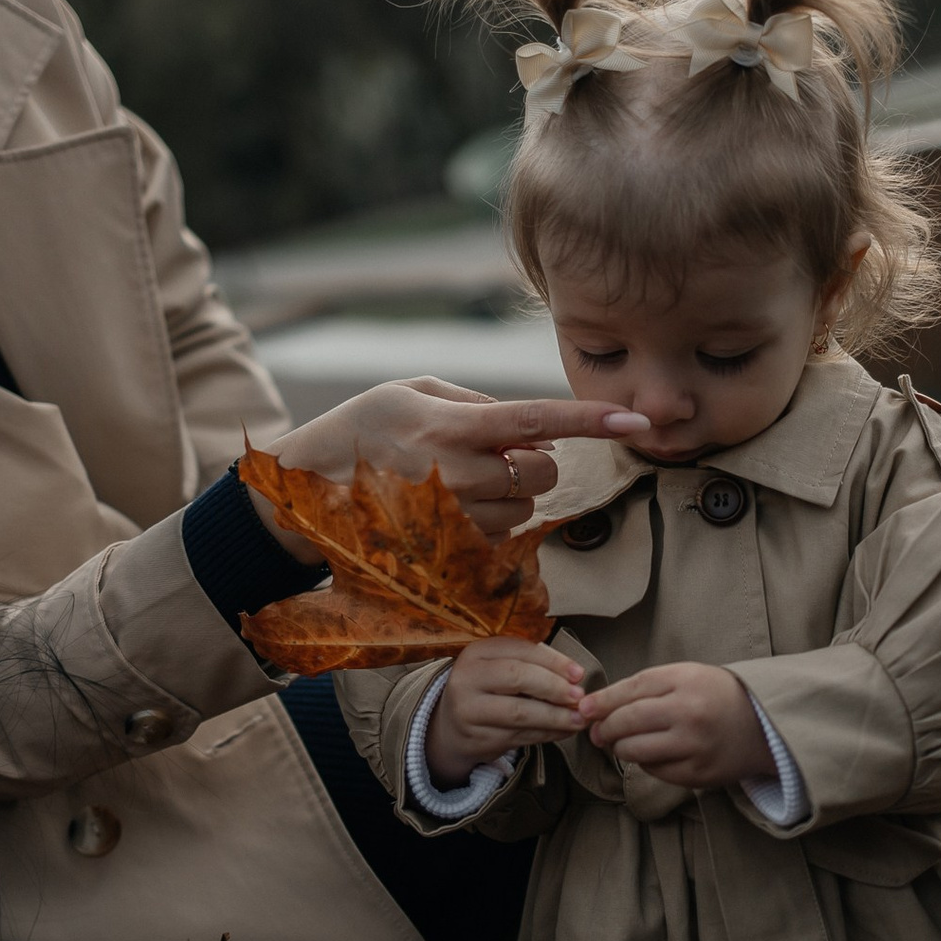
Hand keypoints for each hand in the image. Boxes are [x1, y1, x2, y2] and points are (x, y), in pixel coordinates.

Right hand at [261, 379, 649, 554]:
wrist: (306, 486)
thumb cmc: (363, 426)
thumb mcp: (411, 391)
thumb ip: (475, 403)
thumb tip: (527, 424)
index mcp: (452, 425)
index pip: (535, 422)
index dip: (589, 422)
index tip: (635, 422)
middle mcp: (457, 474)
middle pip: (541, 475)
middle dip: (533, 465)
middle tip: (494, 455)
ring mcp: (451, 518)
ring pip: (523, 511)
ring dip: (508, 496)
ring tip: (458, 480)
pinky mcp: (445, 550)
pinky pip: (496, 538)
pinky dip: (488, 521)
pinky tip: (451, 506)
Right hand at [426, 638, 586, 786]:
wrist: (451, 728)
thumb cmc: (487, 690)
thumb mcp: (500, 667)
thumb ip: (534, 664)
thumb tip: (575, 676)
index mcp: (476, 653)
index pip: (519, 650)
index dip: (553, 661)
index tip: (579, 674)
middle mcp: (467, 678)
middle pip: (517, 678)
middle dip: (554, 687)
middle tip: (580, 697)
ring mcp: (468, 711)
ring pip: (520, 713)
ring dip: (555, 717)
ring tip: (579, 719)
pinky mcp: (477, 739)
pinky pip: (519, 737)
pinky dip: (546, 734)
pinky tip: (563, 731)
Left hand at [577, 662, 773, 789]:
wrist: (764, 725)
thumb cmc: (716, 696)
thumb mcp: (685, 677)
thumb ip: (644, 688)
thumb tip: (596, 709)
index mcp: (685, 681)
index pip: (630, 690)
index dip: (601, 702)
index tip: (584, 709)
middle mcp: (689, 713)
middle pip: (626, 722)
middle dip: (605, 729)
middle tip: (599, 732)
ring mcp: (694, 746)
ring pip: (634, 751)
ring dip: (620, 748)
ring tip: (623, 743)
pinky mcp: (698, 774)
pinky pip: (654, 770)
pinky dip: (645, 762)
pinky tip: (653, 753)